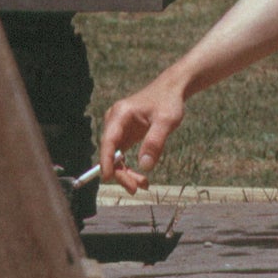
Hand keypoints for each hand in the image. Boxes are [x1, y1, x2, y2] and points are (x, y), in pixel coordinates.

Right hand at [99, 73, 182, 191]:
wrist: (171, 90)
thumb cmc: (168, 102)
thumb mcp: (167, 120)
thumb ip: (155, 142)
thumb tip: (145, 166)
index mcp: (120, 114)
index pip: (108, 141)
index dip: (106, 161)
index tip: (108, 178)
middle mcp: (114, 121)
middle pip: (109, 153)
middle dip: (121, 173)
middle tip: (137, 188)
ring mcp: (117, 129)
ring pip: (114, 158)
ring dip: (126, 174)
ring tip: (144, 185)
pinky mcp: (123, 135)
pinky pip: (120, 157)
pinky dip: (129, 168)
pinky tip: (141, 178)